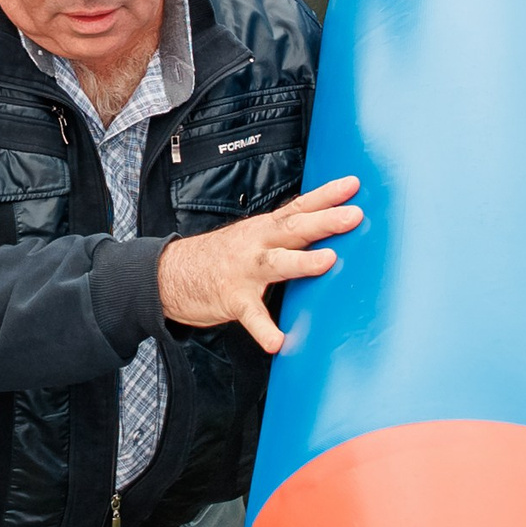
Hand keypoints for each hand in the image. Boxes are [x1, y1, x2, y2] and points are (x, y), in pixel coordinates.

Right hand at [158, 176, 363, 351]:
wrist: (171, 274)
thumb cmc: (223, 257)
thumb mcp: (256, 238)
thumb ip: (287, 236)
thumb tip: (329, 232)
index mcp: (265, 228)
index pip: (300, 207)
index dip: (327, 195)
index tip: (354, 184)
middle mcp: (257, 244)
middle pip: (293, 228)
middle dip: (325, 221)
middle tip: (354, 216)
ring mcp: (244, 271)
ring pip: (276, 263)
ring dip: (302, 261)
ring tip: (327, 261)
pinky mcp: (232, 298)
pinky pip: (251, 315)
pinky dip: (264, 329)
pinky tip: (278, 342)